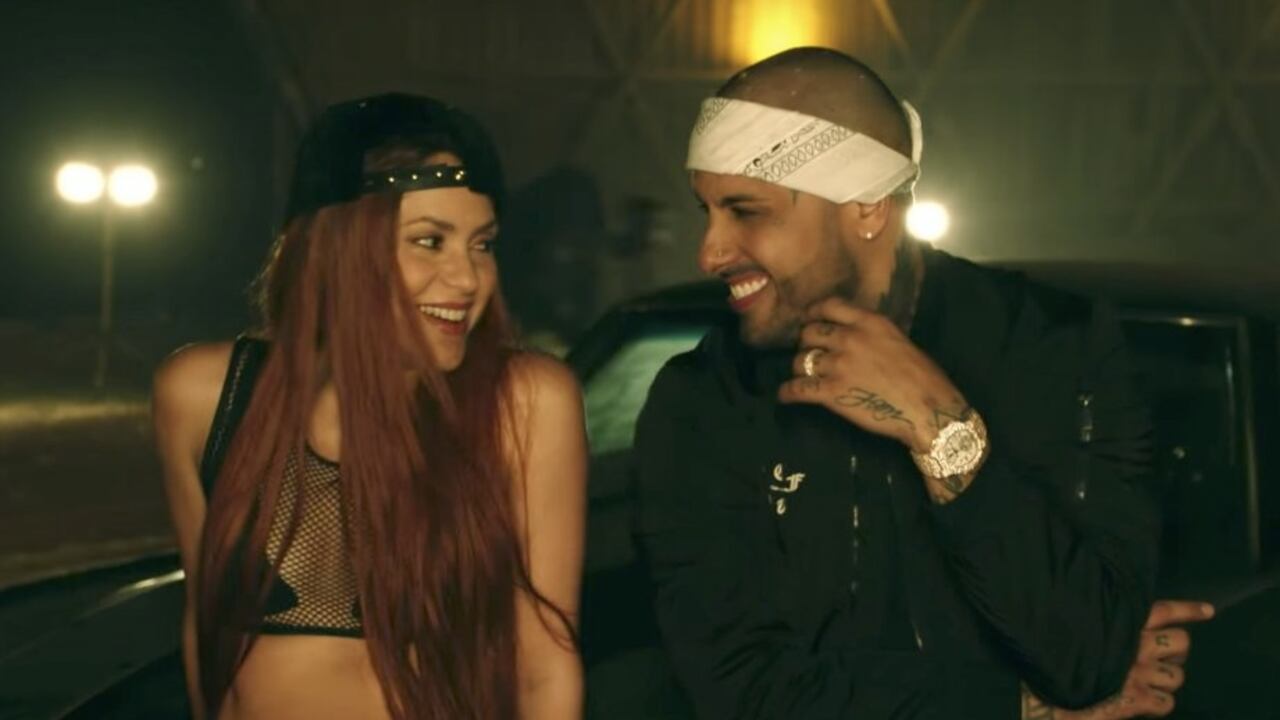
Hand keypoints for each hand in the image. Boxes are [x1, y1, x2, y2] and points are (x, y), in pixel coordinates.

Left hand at [778, 297, 965, 452]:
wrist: (929, 409)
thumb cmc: (923, 378)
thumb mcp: (899, 340)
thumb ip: (873, 334)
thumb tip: (855, 335)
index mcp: (869, 322)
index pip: (829, 306)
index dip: (813, 313)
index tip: (808, 319)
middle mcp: (850, 338)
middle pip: (808, 333)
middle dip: (805, 344)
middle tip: (809, 354)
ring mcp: (838, 364)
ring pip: (800, 361)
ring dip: (799, 369)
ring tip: (803, 376)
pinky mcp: (831, 392)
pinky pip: (797, 388)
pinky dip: (787, 393)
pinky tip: (785, 395)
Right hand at [1022, 599, 1214, 718]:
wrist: (1042, 690)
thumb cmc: (1056, 656)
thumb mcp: (1079, 631)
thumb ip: (1101, 626)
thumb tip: (1115, 627)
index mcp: (1120, 623)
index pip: (1163, 611)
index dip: (1188, 610)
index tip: (1208, 611)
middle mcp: (1135, 646)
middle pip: (1180, 642)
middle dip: (1174, 652)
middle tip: (1160, 657)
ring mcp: (1139, 673)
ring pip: (1177, 676)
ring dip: (1165, 680)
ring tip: (1148, 681)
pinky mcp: (1138, 699)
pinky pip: (1167, 702)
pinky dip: (1157, 704)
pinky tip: (1142, 701)